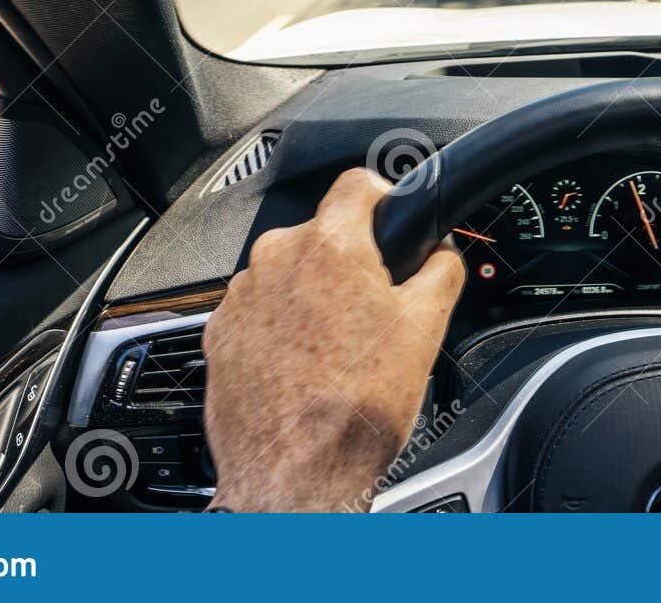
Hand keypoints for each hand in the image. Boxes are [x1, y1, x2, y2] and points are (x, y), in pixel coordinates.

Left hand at [202, 168, 464, 511]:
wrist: (295, 477)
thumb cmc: (355, 409)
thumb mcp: (426, 329)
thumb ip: (439, 271)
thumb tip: (441, 254)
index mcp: (328, 246)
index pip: (357, 184)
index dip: (384, 196)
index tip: (391, 217)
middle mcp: (275, 260)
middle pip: (322, 236)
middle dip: (350, 263)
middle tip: (375, 309)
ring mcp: (240, 298)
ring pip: (288, 276)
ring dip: (312, 298)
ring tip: (338, 349)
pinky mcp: (219, 334)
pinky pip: (259, 313)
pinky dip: (281, 330)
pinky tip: (304, 367)